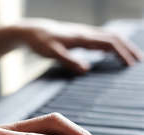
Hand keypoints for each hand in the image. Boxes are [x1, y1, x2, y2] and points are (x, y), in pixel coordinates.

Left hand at [17, 19, 142, 72]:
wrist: (32, 32)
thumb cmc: (40, 42)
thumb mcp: (52, 53)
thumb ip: (68, 60)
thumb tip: (86, 70)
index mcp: (82, 37)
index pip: (109, 43)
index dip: (122, 53)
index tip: (131, 65)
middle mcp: (85, 33)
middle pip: (113, 38)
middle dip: (127, 49)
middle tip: (138, 61)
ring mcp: (82, 34)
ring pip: (107, 37)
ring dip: (120, 47)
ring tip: (128, 57)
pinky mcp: (78, 37)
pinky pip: (98, 39)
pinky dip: (109, 46)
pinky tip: (108, 53)